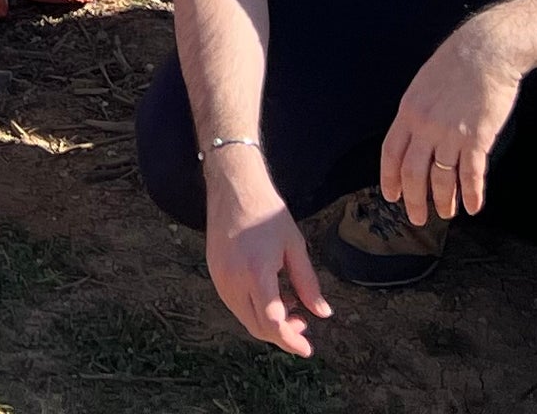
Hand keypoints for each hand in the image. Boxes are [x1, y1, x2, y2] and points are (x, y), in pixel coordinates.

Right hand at [202, 150, 332, 356]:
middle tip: (303, 325)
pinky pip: (235, 304)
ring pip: (244, 318)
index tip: (306, 348)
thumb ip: (308, 283)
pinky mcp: (214, 273)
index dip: (290, 340)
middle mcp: (234, 279)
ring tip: (289, 307)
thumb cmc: (266, 212)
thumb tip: (322, 313)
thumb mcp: (295, 246)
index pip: (272, 322)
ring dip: (267, 323)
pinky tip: (270, 296)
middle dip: (282, 334)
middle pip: (257, 326)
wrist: (233, 187)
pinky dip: (253, 309)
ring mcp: (220, 278)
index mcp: (257, 272)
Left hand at [379, 17, 521, 223]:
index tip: (391, 196)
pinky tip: (473, 206)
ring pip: (441, 179)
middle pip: (413, 173)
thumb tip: (414, 136)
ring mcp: (451, 133)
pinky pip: (471, 175)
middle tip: (417, 218)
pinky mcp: (477, 138)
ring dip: (444, 201)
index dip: (390, 178)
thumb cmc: (456, 63)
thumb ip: (417, 112)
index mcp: (408, 111)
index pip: (391, 153)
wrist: (486, 50)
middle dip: (414, 200)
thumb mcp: (423, 85)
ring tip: (446, 213)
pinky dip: (472, 194)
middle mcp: (425, 126)